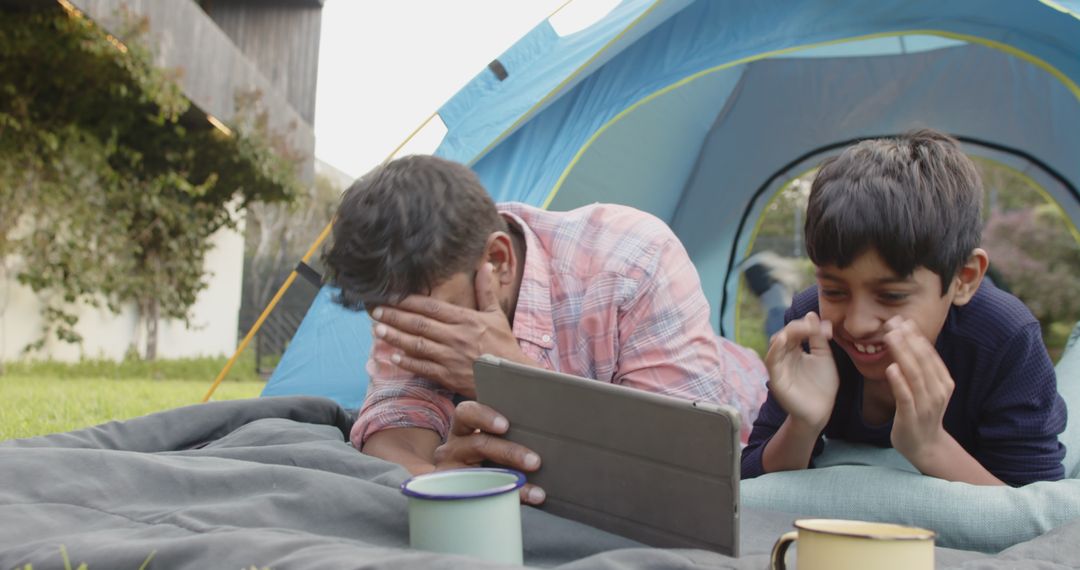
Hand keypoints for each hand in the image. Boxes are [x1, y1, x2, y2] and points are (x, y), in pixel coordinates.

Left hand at [370, 263, 531, 397]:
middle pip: (419, 324)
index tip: (391, 296)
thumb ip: (486, 290)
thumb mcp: (497, 315)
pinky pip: (424, 368)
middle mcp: (456, 337)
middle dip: (395, 316)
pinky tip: (393, 357)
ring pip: (417, 345)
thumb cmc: (504, 346)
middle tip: (375, 311)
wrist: (514, 378)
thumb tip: (485, 266)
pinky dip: (408, 362)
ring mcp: (451, 357)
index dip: (409, 301)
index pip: (432, 307)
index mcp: (466, 320)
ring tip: (378, 330)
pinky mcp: (449, 377)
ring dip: (396, 337)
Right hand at [433, 401, 545, 504]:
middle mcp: (453, 448)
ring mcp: (452, 473)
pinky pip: (483, 497)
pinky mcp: (456, 495)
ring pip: (480, 475)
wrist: (457, 486)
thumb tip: (543, 436)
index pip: (466, 414)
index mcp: (462, 428)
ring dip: (511, 481)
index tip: (505, 426)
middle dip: (509, 453)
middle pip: (477, 444)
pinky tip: (528, 499)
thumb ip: (504, 434)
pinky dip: (508, 497)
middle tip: (535, 461)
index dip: (484, 418)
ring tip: (536, 491)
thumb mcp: (485, 440)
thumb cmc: (481, 455)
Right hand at [764, 312, 838, 429]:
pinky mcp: (775, 377)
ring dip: (787, 333)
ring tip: (801, 329)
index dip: (809, 325)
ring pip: (777, 343)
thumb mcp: (823, 356)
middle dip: (799, 327)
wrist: (820, 411)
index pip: (796, 330)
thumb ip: (818, 338)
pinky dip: (775, 348)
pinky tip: (784, 340)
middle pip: (786, 333)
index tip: (828, 329)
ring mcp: (779, 366)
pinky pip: (771, 360)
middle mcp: (785, 355)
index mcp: (795, 349)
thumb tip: (811, 314)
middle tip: (815, 327)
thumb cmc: (822, 386)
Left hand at [883, 317, 954, 465]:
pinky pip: (905, 396)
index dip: (916, 336)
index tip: (902, 319)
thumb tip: (909, 338)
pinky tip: (890, 368)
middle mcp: (938, 391)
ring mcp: (926, 404)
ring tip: (890, 337)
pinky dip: (899, 382)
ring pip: (914, 375)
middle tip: (893, 322)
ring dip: (902, 354)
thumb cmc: (922, 412)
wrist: (925, 446)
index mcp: (943, 382)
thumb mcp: (928, 388)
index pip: (929, 354)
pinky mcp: (911, 416)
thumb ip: (921, 368)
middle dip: (907, 339)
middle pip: (922, 361)